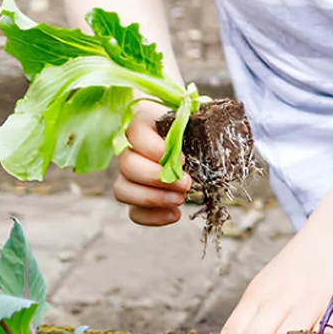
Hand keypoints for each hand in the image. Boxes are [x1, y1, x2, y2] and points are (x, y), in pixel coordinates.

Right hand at [112, 99, 190, 226]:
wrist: (199, 141)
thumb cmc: (198, 125)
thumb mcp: (200, 117)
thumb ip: (199, 118)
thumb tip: (210, 119)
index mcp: (146, 120)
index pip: (135, 129)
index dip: (153, 146)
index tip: (181, 157)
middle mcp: (132, 147)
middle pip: (126, 163)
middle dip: (156, 177)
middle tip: (186, 182)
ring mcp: (130, 174)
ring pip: (122, 189)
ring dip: (152, 198)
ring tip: (180, 199)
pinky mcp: (136, 196)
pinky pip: (132, 211)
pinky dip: (152, 217)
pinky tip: (174, 214)